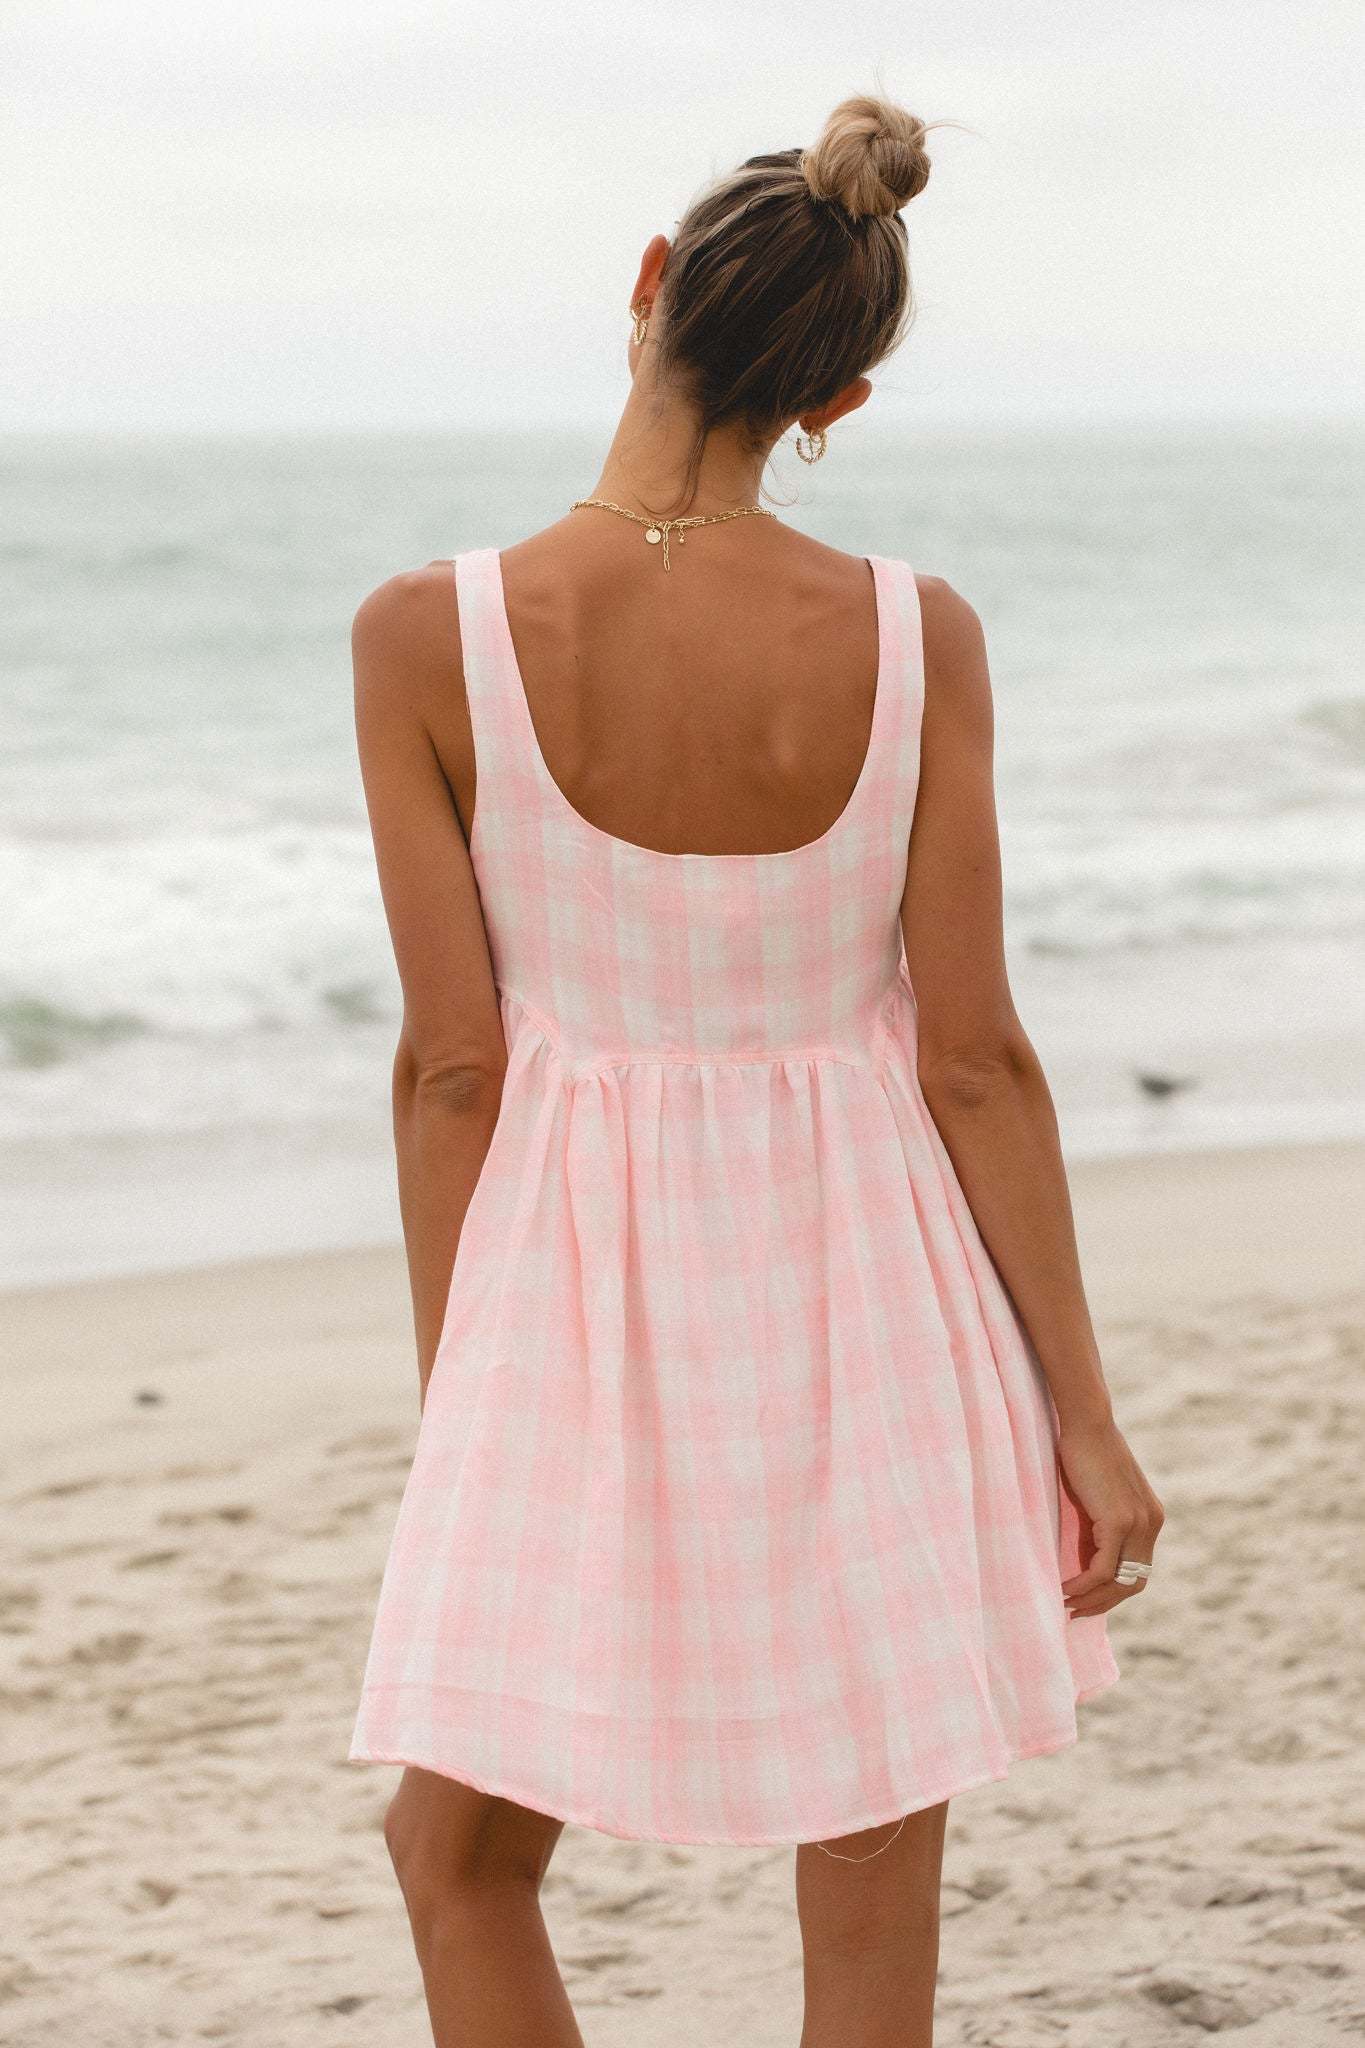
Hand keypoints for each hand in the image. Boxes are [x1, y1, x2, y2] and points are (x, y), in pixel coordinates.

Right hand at [1056, 1416, 1163, 1618]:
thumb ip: (1101, 1527)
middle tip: (1076, 1610)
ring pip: (1119, 1581)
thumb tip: (1088, 1561)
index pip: (1138, 1569)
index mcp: (1151, 1518)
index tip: (1088, 1599)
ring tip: (1066, 1603)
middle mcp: (1151, 1524)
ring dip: (1092, 1599)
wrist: (1087, 1424)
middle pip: (1134, 1583)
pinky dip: (1083, 1584)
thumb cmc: (1085, 1454)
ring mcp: (1138, 1524)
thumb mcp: (1099, 1498)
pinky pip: (1102, 1568)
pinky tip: (1064, 1587)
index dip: (1114, 1591)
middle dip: (1104, 1603)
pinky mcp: (1118, 1521)